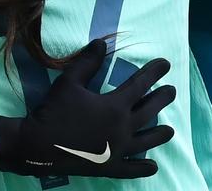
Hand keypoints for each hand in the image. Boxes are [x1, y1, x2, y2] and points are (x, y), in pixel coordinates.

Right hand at [0, 40, 174, 177]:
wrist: (39, 145)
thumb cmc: (55, 111)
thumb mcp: (69, 81)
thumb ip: (88, 62)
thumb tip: (102, 44)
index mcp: (114, 106)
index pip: (140, 85)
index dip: (153, 73)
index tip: (166, 64)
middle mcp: (123, 128)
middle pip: (149, 111)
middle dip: (162, 99)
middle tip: (172, 91)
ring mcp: (119, 150)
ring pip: (147, 141)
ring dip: (160, 135)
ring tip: (170, 130)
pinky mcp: (110, 167)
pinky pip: (133, 168)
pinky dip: (144, 167)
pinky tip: (153, 165)